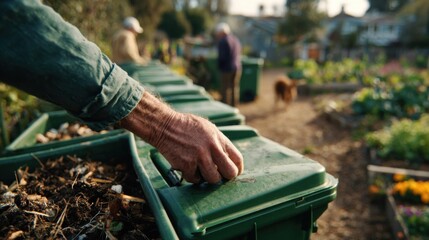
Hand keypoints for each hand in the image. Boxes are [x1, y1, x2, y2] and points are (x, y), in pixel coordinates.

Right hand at [120, 92, 243, 183]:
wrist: (164, 126)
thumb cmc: (186, 126)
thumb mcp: (208, 128)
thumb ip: (219, 142)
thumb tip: (228, 159)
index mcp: (219, 138)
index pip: (237, 159)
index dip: (237, 169)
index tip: (233, 173)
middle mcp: (212, 147)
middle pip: (229, 173)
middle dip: (225, 177)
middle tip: (219, 176)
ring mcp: (199, 157)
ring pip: (213, 179)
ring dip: (207, 178)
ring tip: (201, 170)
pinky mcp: (187, 164)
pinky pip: (195, 179)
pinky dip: (191, 176)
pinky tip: (187, 167)